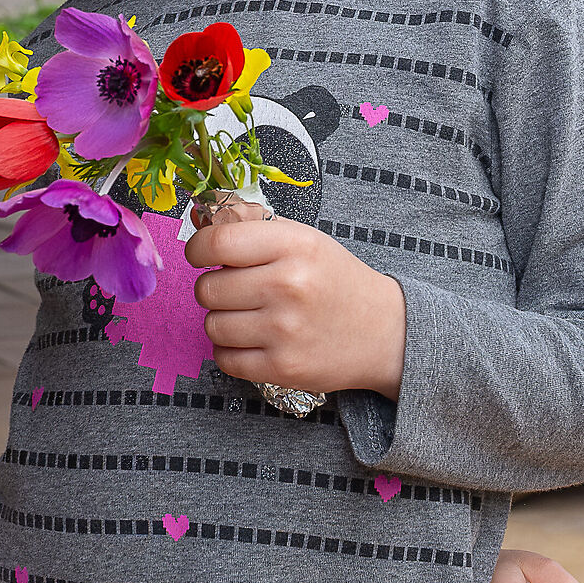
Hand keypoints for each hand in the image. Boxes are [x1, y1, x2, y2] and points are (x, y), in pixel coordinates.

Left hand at [187, 202, 406, 397]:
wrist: (384, 332)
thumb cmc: (336, 280)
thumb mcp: (304, 239)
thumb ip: (253, 224)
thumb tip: (200, 214)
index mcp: (295, 245)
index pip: (218, 242)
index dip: (198, 248)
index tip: (203, 254)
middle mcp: (289, 285)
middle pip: (207, 288)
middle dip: (215, 288)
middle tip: (239, 289)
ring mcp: (285, 330)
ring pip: (212, 325)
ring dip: (224, 321)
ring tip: (252, 316)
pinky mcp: (282, 368)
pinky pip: (224, 358)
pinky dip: (232, 351)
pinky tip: (256, 340)